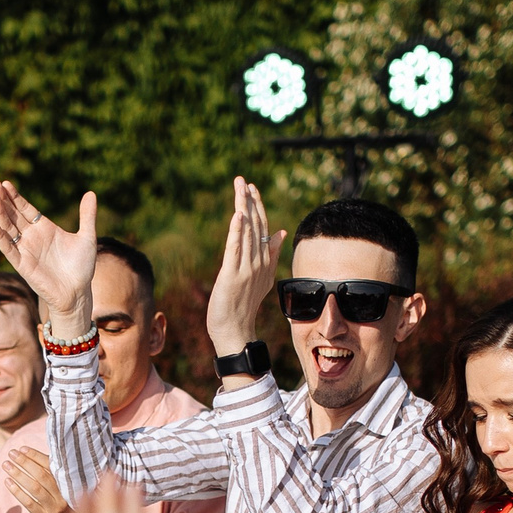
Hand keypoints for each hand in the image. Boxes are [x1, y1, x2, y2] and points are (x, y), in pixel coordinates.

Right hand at [0, 180, 95, 334]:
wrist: (78, 293)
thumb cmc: (82, 268)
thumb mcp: (87, 237)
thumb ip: (87, 215)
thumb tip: (90, 192)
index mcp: (44, 228)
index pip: (25, 208)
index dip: (15, 196)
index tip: (5, 183)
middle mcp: (32, 237)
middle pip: (13, 215)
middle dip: (4, 200)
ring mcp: (26, 250)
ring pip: (8, 229)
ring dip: (0, 214)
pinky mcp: (22, 264)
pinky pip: (8, 249)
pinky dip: (0, 237)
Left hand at [1, 446, 71, 512]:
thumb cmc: (63, 507)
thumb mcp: (63, 490)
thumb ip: (53, 476)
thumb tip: (33, 456)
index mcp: (67, 484)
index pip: (51, 466)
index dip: (36, 456)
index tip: (22, 448)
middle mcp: (62, 494)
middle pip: (42, 475)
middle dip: (25, 462)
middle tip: (11, 453)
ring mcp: (54, 507)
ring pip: (35, 488)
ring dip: (18, 474)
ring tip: (6, 465)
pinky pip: (29, 503)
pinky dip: (17, 491)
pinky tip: (7, 482)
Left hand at [205, 176, 281, 358]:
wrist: (235, 331)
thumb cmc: (243, 306)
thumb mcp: (260, 277)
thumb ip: (271, 254)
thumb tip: (280, 232)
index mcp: (264, 261)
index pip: (262, 228)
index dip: (257, 207)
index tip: (251, 188)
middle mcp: (258, 263)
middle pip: (256, 226)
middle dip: (250, 202)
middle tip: (243, 181)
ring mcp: (246, 269)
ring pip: (247, 232)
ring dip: (243, 208)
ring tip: (240, 188)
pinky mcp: (233, 276)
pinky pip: (235, 250)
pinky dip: (237, 232)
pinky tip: (238, 215)